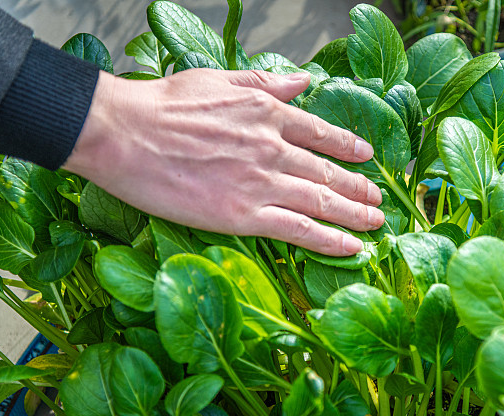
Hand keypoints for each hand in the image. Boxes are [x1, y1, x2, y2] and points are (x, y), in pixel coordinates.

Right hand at [64, 69, 383, 255]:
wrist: (125, 133)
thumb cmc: (161, 105)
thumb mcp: (218, 79)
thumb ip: (264, 82)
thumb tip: (302, 80)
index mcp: (267, 112)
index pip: (320, 133)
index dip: (347, 146)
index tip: (366, 156)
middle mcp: (274, 148)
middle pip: (328, 172)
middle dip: (359, 188)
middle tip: (379, 200)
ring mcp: (263, 182)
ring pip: (323, 202)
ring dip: (356, 215)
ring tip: (377, 224)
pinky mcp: (245, 214)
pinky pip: (300, 230)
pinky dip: (331, 240)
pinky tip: (352, 248)